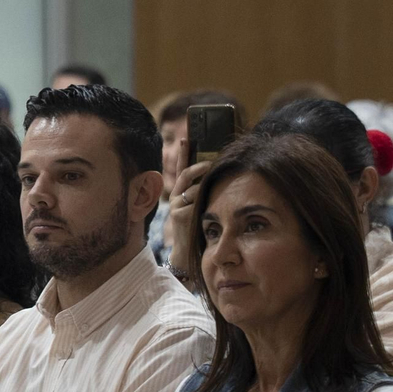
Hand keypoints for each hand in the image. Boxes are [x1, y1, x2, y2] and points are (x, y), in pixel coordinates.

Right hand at [164, 144, 212, 280]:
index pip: (181, 169)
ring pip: (194, 189)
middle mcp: (175, 197)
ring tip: (215, 186)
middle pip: (185, 175)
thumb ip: (203, 194)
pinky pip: (196, 202)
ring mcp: (176, 206)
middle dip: (198, 167)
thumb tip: (217, 176)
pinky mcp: (180, 215)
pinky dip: (204, 202)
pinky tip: (209, 208)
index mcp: (180, 193)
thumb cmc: (197, 230)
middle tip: (211, 162)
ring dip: (205, 187)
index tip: (186, 138)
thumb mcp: (198, 208)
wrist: (186, 254)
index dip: (183, 154)